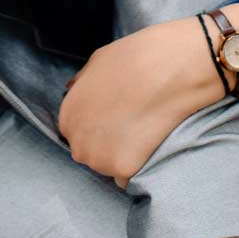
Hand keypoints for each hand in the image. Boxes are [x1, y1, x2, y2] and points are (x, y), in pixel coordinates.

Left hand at [59, 18, 226, 182]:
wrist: (170, 69)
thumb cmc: (135, 58)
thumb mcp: (97, 61)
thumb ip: (82, 84)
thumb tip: (72, 90)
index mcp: (68, 116)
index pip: (75, 130)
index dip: (96, 123)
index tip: (115, 116)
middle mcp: (77, 142)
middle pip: (89, 152)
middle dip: (105, 142)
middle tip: (130, 124)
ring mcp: (100, 160)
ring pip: (107, 166)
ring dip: (120, 155)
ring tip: (141, 132)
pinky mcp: (124, 170)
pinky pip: (125, 179)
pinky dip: (136, 168)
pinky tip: (148, 146)